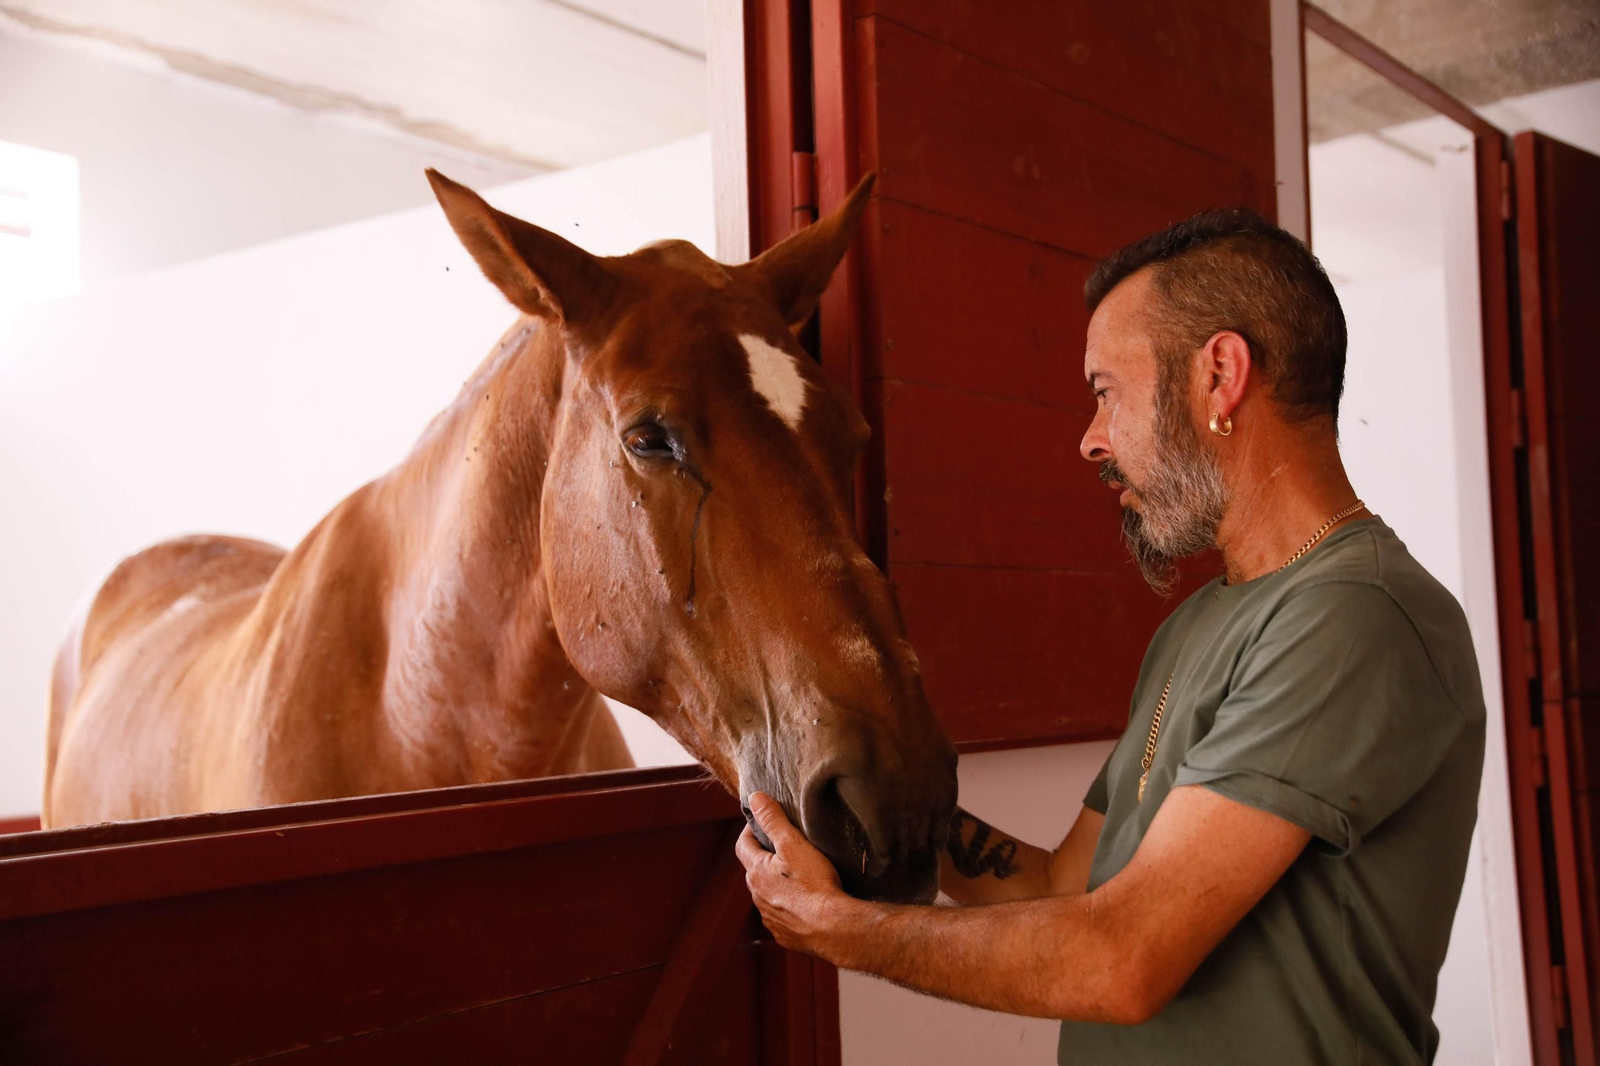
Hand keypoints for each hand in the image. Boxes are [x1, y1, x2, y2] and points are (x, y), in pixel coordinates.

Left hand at [734, 792, 858, 960]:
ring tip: (795, 876)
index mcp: (756, 872)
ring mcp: (770, 918)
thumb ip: (773, 820)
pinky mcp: (784, 935)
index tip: (761, 822)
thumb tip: (755, 798)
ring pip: (767, 895)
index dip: (750, 830)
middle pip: (754, 871)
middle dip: (763, 857)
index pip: (742, 845)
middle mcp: (757, 897)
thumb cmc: (814, 883)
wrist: (832, 927)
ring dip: (775, 884)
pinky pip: (780, 917)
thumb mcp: (793, 844)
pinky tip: (803, 904)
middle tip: (781, 847)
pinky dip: (787, 907)